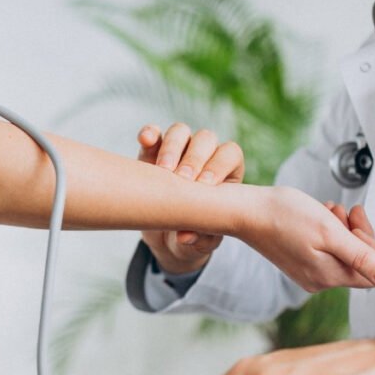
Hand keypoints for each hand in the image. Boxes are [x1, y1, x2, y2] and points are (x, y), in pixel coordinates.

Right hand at [137, 123, 244, 274]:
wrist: (166, 237)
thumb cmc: (193, 237)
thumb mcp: (200, 243)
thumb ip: (199, 239)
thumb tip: (186, 237)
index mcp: (226, 172)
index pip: (229, 155)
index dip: (220, 166)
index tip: (206, 187)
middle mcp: (204, 155)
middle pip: (205, 139)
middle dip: (195, 158)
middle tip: (183, 179)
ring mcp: (178, 151)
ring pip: (180, 132)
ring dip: (172, 147)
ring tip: (163, 170)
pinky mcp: (152, 153)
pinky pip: (152, 135)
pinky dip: (149, 134)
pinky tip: (145, 140)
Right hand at [230, 186, 374, 290]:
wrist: (247, 212)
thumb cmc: (283, 217)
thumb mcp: (330, 232)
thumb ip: (362, 258)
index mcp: (329, 276)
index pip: (372, 270)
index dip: (370, 242)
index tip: (355, 218)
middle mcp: (319, 280)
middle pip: (358, 261)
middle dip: (355, 233)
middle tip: (342, 211)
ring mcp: (308, 273)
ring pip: (342, 253)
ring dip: (341, 228)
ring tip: (327, 211)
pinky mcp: (299, 263)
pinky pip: (325, 251)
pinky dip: (326, 232)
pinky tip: (317, 217)